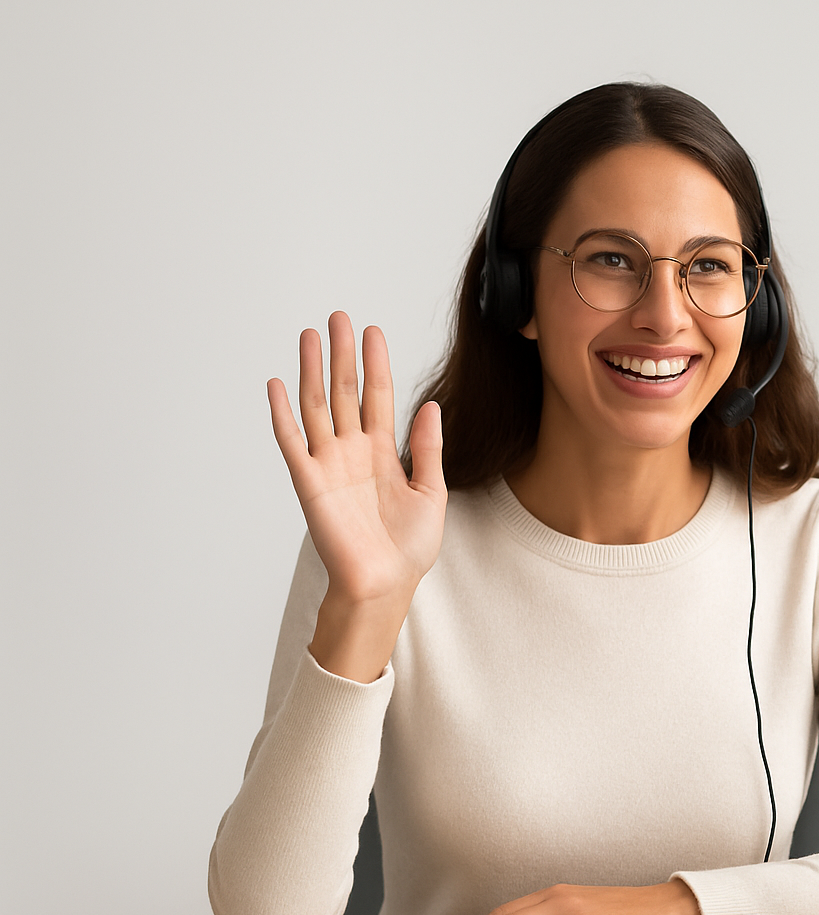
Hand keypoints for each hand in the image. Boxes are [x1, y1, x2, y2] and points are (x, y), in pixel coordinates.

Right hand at [267, 311, 446, 680]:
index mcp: (384, 453)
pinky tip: (278, 384)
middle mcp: (353, 452)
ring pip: (317, 406)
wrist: (385, 584)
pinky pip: (292, 441)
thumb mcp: (432, 492)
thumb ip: (428, 448)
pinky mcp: (308, 483)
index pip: (378, 396)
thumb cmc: (409, 548)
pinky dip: (282, 413)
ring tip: (310, 335)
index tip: (373, 331)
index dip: (376, 364)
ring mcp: (329, 464)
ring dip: (313, 371)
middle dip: (342, 354)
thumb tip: (431, 406)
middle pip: (345, 392)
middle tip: (339, 317)